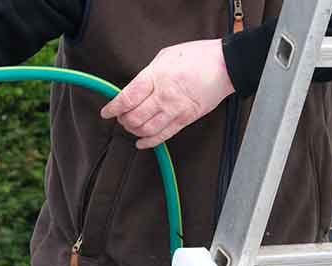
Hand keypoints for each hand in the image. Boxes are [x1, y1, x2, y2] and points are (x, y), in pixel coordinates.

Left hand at [101, 39, 234, 148]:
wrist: (225, 66)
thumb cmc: (197, 57)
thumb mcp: (165, 56)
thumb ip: (148, 74)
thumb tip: (134, 88)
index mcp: (156, 77)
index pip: (127, 98)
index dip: (113, 108)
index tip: (107, 112)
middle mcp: (163, 96)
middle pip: (134, 117)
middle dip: (123, 120)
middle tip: (120, 117)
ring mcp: (175, 110)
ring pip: (146, 129)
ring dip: (134, 130)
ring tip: (131, 126)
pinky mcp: (185, 119)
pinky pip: (163, 136)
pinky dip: (149, 142)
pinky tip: (141, 142)